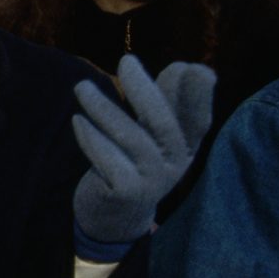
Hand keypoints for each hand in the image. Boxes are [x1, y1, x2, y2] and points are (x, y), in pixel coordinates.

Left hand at [71, 56, 216, 250]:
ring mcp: (152, 180)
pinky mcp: (125, 191)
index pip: (199, 120)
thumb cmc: (136, 162)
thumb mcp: (155, 134)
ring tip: (81, 87)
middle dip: (144, 90)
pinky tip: (78, 121)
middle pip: (163, 123)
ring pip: (130, 138)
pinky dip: (90, 137)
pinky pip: (106, 158)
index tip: (196, 69)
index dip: (200, 97)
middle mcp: (175, 164)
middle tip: (126, 61)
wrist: (116, 216)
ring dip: (103, 108)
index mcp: (186, 147)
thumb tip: (184, 66)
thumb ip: (166, 102)